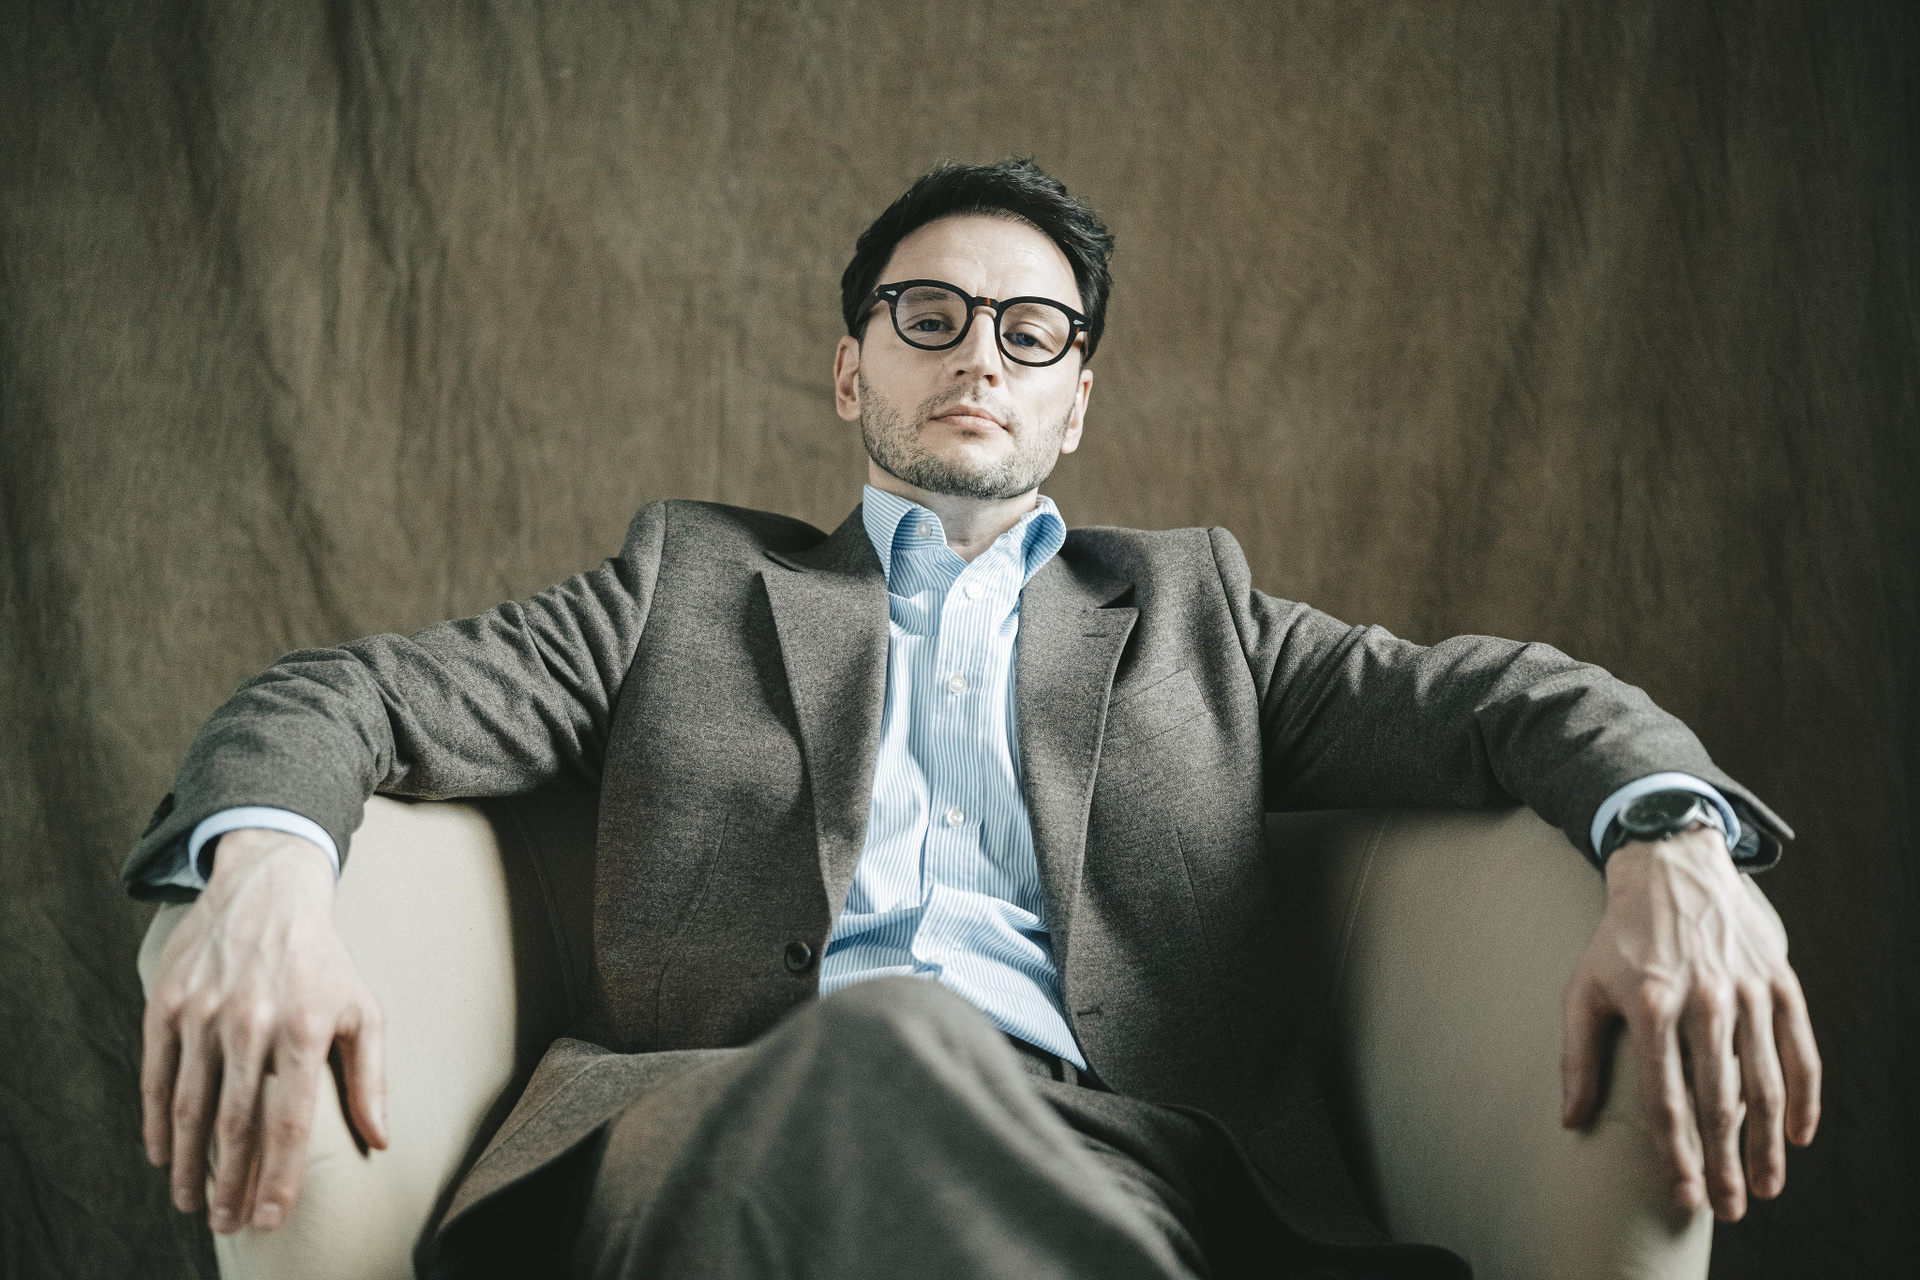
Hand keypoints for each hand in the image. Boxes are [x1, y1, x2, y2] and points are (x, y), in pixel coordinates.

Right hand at [141, 828, 388, 1232]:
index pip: (289, 1122)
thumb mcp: (363, 1009)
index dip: (279, 1177)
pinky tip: (161, 1155)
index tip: (272, 1219)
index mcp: (306, 1027)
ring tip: (192, 1204)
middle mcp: (252, 1021)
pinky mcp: (167, 1004)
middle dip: (229, 1184)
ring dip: (187, 1165)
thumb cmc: (324, 961)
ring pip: (189, 1107)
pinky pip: (157, 1076)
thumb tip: (380, 1140)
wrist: (267, 890)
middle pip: (234, 1125)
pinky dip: (156, 1122)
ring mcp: (204, 1013)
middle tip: (227, 1224)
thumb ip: (371, 1077)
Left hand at [1560, 828, 1819, 1220]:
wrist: (1671, 868)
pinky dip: (1804, 1095)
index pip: (1664, 1098)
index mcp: (1650, 1004)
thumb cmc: (1619, 938)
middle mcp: (1702, 999)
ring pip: (1764, 1082)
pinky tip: (1798, 1134)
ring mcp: (1746, 990)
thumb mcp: (1583, 987)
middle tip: (1729, 1209)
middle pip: (1719, 1100)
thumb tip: (1570, 1120)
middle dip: (1726, 1162)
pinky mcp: (1779, 981)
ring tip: (1765, 1187)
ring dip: (1769, 1143)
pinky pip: (1800, 1049)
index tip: (1684, 1195)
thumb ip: (1576, 1056)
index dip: (1676, 1153)